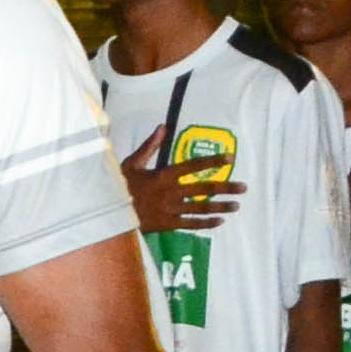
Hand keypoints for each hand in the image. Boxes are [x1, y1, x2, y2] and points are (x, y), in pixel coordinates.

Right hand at [122, 123, 238, 237]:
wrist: (107, 213)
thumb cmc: (118, 186)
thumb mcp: (131, 163)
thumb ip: (150, 146)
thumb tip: (163, 127)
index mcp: (163, 175)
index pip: (193, 166)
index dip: (213, 161)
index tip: (230, 159)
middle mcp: (170, 192)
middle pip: (203, 189)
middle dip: (226, 188)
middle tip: (244, 188)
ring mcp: (170, 209)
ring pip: (201, 208)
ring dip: (220, 207)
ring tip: (236, 206)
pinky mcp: (166, 224)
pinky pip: (190, 224)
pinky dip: (205, 224)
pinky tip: (219, 222)